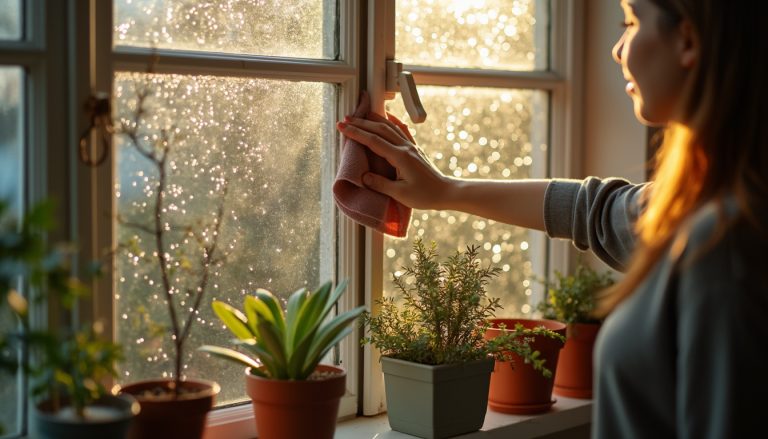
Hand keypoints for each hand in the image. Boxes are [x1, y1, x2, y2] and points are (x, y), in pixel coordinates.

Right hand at [337, 112, 452, 210]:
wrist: (445, 192)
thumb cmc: (425, 195)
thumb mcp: (400, 193)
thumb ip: (380, 184)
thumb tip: (363, 176)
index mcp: (400, 156)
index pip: (373, 141)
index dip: (356, 133)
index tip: (342, 127)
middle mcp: (405, 147)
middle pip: (380, 129)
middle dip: (361, 123)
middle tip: (345, 119)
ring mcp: (411, 146)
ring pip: (390, 127)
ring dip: (374, 120)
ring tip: (361, 115)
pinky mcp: (414, 149)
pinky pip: (401, 130)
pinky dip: (392, 121)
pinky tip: (388, 117)